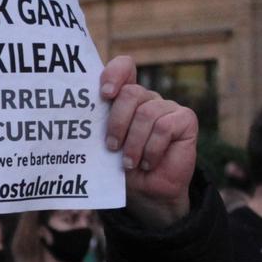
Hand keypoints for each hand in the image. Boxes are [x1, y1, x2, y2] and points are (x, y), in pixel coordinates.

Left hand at [101, 55, 197, 227]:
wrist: (148, 194)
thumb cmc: (123, 168)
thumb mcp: (105, 145)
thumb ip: (98, 125)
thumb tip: (76, 115)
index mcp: (126, 98)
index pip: (124, 67)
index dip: (114, 73)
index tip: (104, 94)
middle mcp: (147, 98)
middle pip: (131, 93)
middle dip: (117, 122)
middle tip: (112, 147)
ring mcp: (168, 107)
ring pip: (147, 114)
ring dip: (134, 143)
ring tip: (129, 163)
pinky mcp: (185, 119)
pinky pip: (164, 127)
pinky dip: (152, 149)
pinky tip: (148, 163)